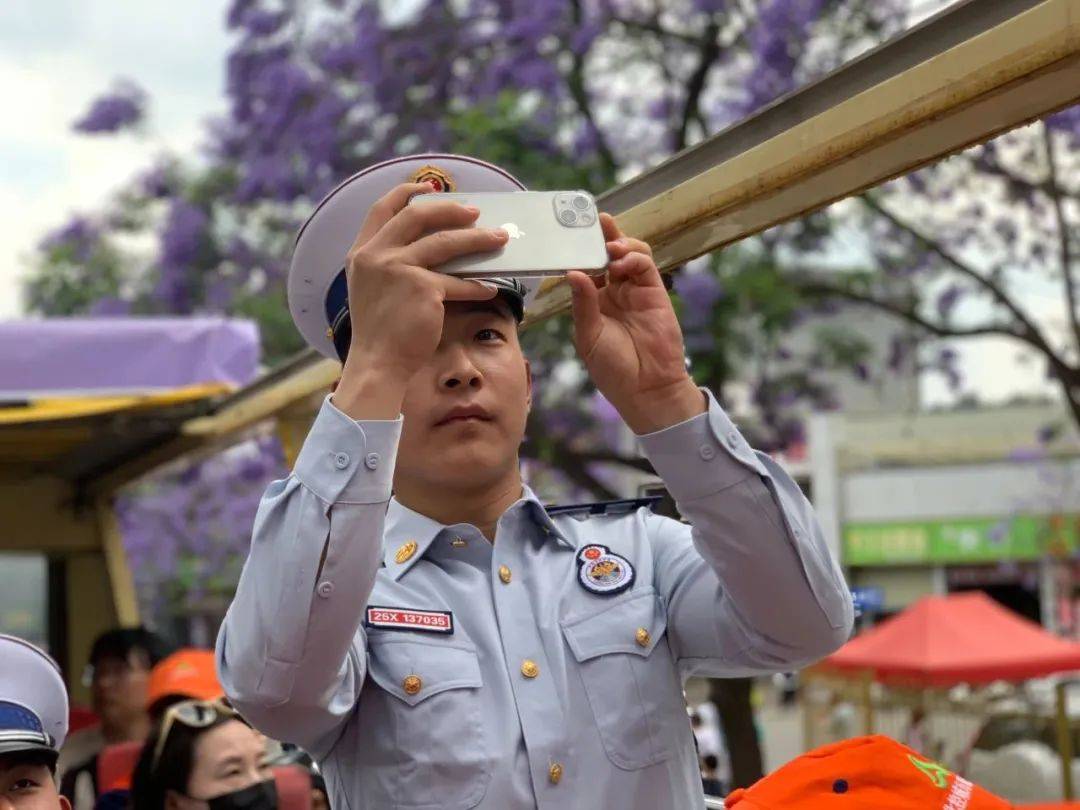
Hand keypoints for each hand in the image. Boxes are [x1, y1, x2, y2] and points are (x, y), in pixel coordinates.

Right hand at [332, 182, 508, 418]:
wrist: (377, 362)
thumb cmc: (380, 331)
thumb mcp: (373, 288)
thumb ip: (390, 262)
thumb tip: (432, 246)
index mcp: (361, 252)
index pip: (382, 208)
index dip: (406, 192)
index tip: (429, 186)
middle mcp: (376, 255)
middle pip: (418, 215)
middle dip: (450, 209)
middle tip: (475, 212)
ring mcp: (398, 269)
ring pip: (445, 242)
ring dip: (477, 238)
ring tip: (498, 238)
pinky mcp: (422, 288)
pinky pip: (458, 281)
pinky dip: (477, 284)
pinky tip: (491, 287)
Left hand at [566, 213, 703, 433]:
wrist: (646, 389)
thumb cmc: (613, 368)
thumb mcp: (589, 336)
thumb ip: (583, 303)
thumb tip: (573, 273)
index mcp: (595, 301)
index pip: (587, 267)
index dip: (580, 250)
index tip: (568, 232)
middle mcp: (616, 292)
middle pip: (609, 254)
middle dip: (602, 236)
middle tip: (592, 221)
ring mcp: (636, 291)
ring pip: (630, 254)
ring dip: (620, 244)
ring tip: (609, 247)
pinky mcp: (655, 293)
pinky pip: (646, 267)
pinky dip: (634, 258)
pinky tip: (622, 262)